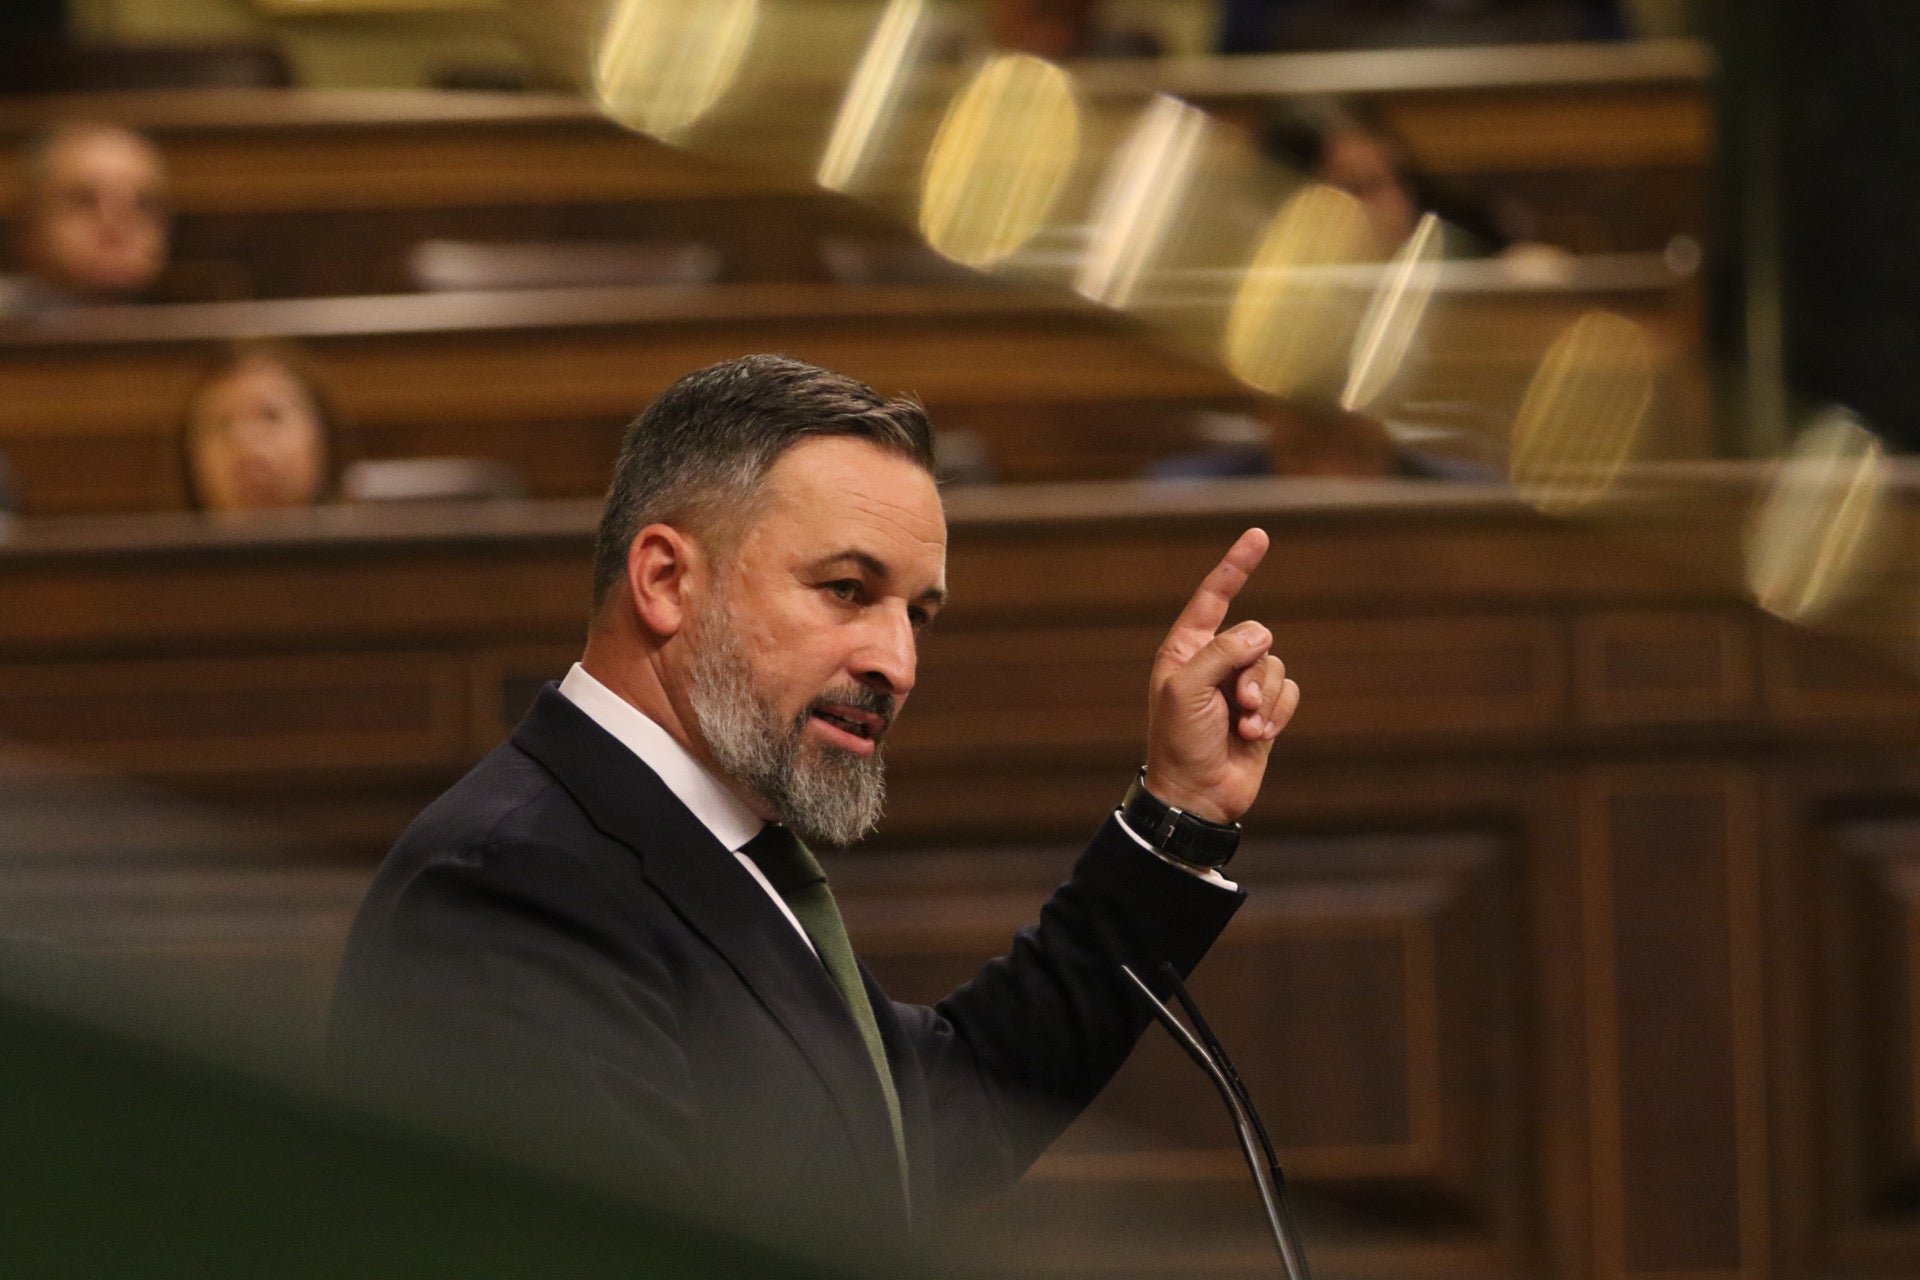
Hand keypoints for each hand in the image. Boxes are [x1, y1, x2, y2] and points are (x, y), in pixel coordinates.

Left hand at [1144, 528, 1299, 823]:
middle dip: (1252, 671)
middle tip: (1238, 705)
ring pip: (1275, 665)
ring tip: (1246, 728)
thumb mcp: (1187, 689)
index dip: (1236, 566)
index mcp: (1185, 649)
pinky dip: (1278, 714)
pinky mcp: (1265, 710)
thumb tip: (1261, 634)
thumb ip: (1222, 652)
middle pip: (1256, 636)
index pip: (1213, 597)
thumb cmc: (1179, 742)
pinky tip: (1258, 738)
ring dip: (1265, 700)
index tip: (1259, 535)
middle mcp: (1214, 661)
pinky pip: (1288, 691)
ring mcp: (1241, 686)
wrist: (1197, 795)